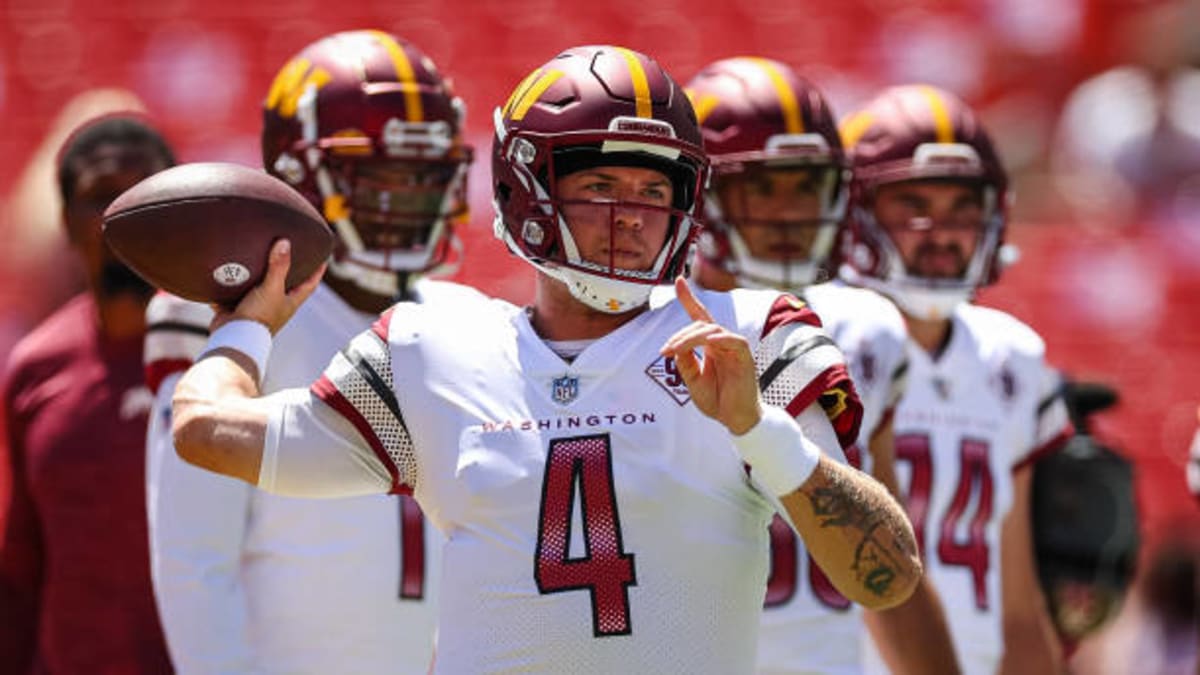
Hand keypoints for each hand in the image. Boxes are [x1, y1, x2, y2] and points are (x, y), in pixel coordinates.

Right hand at [210, 238, 325, 334]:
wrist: (233, 336)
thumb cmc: (259, 317)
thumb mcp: (271, 288)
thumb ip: (279, 267)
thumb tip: (285, 243)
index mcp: (290, 302)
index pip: (310, 284)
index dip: (317, 272)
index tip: (323, 259)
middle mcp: (276, 304)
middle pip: (285, 284)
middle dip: (286, 270)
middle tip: (286, 252)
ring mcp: (258, 307)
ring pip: (260, 287)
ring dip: (258, 275)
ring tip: (255, 255)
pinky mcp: (239, 308)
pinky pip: (237, 293)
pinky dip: (233, 284)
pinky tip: (229, 271)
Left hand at [660, 276, 762, 434]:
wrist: (736, 420)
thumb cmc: (717, 400)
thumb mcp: (693, 381)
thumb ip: (685, 363)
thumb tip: (677, 346)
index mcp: (710, 346)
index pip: (698, 318)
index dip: (689, 298)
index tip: (679, 280)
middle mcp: (722, 343)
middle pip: (699, 325)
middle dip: (679, 335)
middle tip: (664, 350)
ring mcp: (734, 348)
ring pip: (711, 330)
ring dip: (690, 338)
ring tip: (675, 350)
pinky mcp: (744, 357)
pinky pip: (733, 341)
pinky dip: (720, 339)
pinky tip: (709, 342)